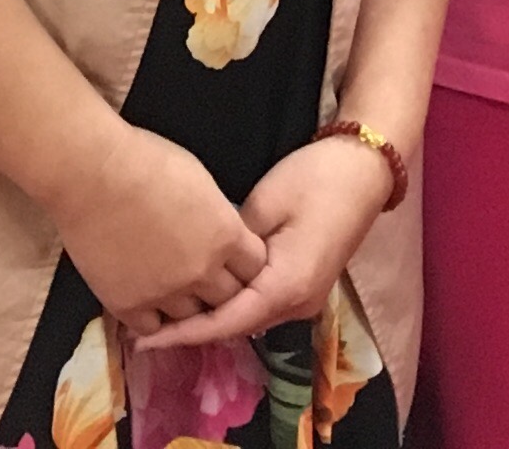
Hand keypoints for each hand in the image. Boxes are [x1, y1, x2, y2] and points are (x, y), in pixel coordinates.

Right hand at [51, 123, 265, 337]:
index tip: (231, 257)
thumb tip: (218, 233)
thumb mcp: (201, 182)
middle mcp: (202, 271)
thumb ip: (217, 218)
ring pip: (191, 317)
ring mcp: (165, 293)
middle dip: (220, 287)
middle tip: (202, 275)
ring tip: (172, 287)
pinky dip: (152, 317)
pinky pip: (152, 328)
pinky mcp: (129, 305)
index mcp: (225, 236)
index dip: (243, 262)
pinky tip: (146, 299)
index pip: (255, 267)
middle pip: (228, 298)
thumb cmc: (146, 161)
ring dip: (186, 304)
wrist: (92, 174)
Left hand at [133, 134, 395, 350]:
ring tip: (166, 314)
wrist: (366, 168)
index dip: (182, 333)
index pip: (224, 322)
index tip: (143, 339)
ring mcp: (305, 299)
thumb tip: (206, 259)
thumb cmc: (316, 179)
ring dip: (210, 319)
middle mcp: (297, 304)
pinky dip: (231, 306)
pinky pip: (261, 306)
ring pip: (247, 319)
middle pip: (235, 327)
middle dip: (191, 330)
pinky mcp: (306, 285)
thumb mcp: (264, 203)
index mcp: (285, 287)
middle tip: (142, 324)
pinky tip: (204, 296)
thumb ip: (230, 242)